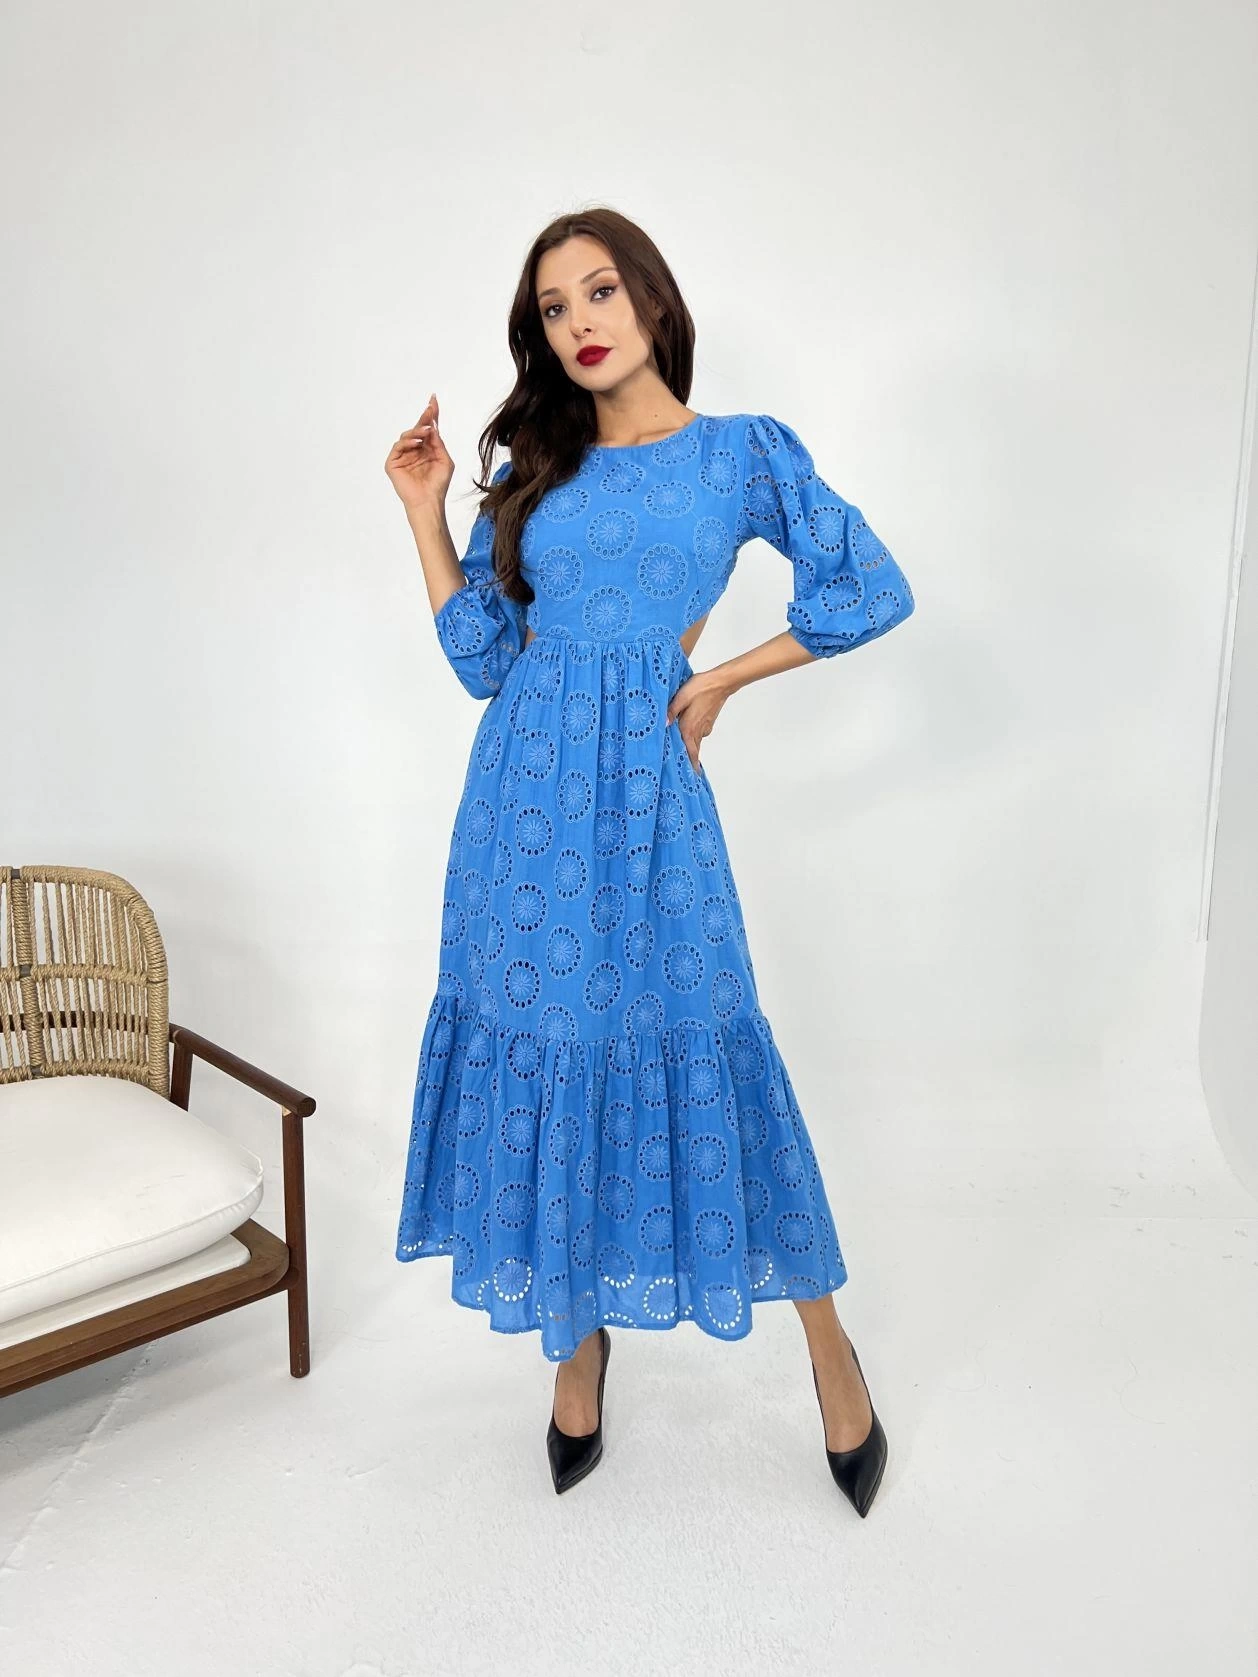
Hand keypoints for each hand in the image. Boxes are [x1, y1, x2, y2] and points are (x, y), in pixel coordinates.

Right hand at [384, 391, 454, 512]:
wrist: (428, 501)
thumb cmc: (438, 484)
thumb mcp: (444, 459)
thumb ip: (438, 442)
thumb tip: (432, 425)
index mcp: (426, 449)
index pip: (427, 429)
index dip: (431, 415)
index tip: (434, 400)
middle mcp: (413, 450)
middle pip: (417, 429)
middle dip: (424, 418)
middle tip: (430, 408)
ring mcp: (402, 456)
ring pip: (406, 436)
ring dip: (417, 431)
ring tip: (426, 430)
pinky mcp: (393, 463)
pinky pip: (398, 447)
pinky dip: (407, 442)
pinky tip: (417, 443)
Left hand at [666, 671, 730, 774]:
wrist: (720, 682)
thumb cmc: (700, 688)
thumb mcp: (681, 697)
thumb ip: (670, 711)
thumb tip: (663, 725)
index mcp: (689, 727)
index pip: (690, 752)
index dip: (690, 765)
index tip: (691, 777)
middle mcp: (698, 731)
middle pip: (693, 750)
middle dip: (689, 760)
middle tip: (685, 769)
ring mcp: (704, 727)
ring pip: (695, 742)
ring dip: (690, 748)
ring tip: (683, 752)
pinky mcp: (708, 721)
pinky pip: (699, 733)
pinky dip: (693, 737)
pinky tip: (688, 732)